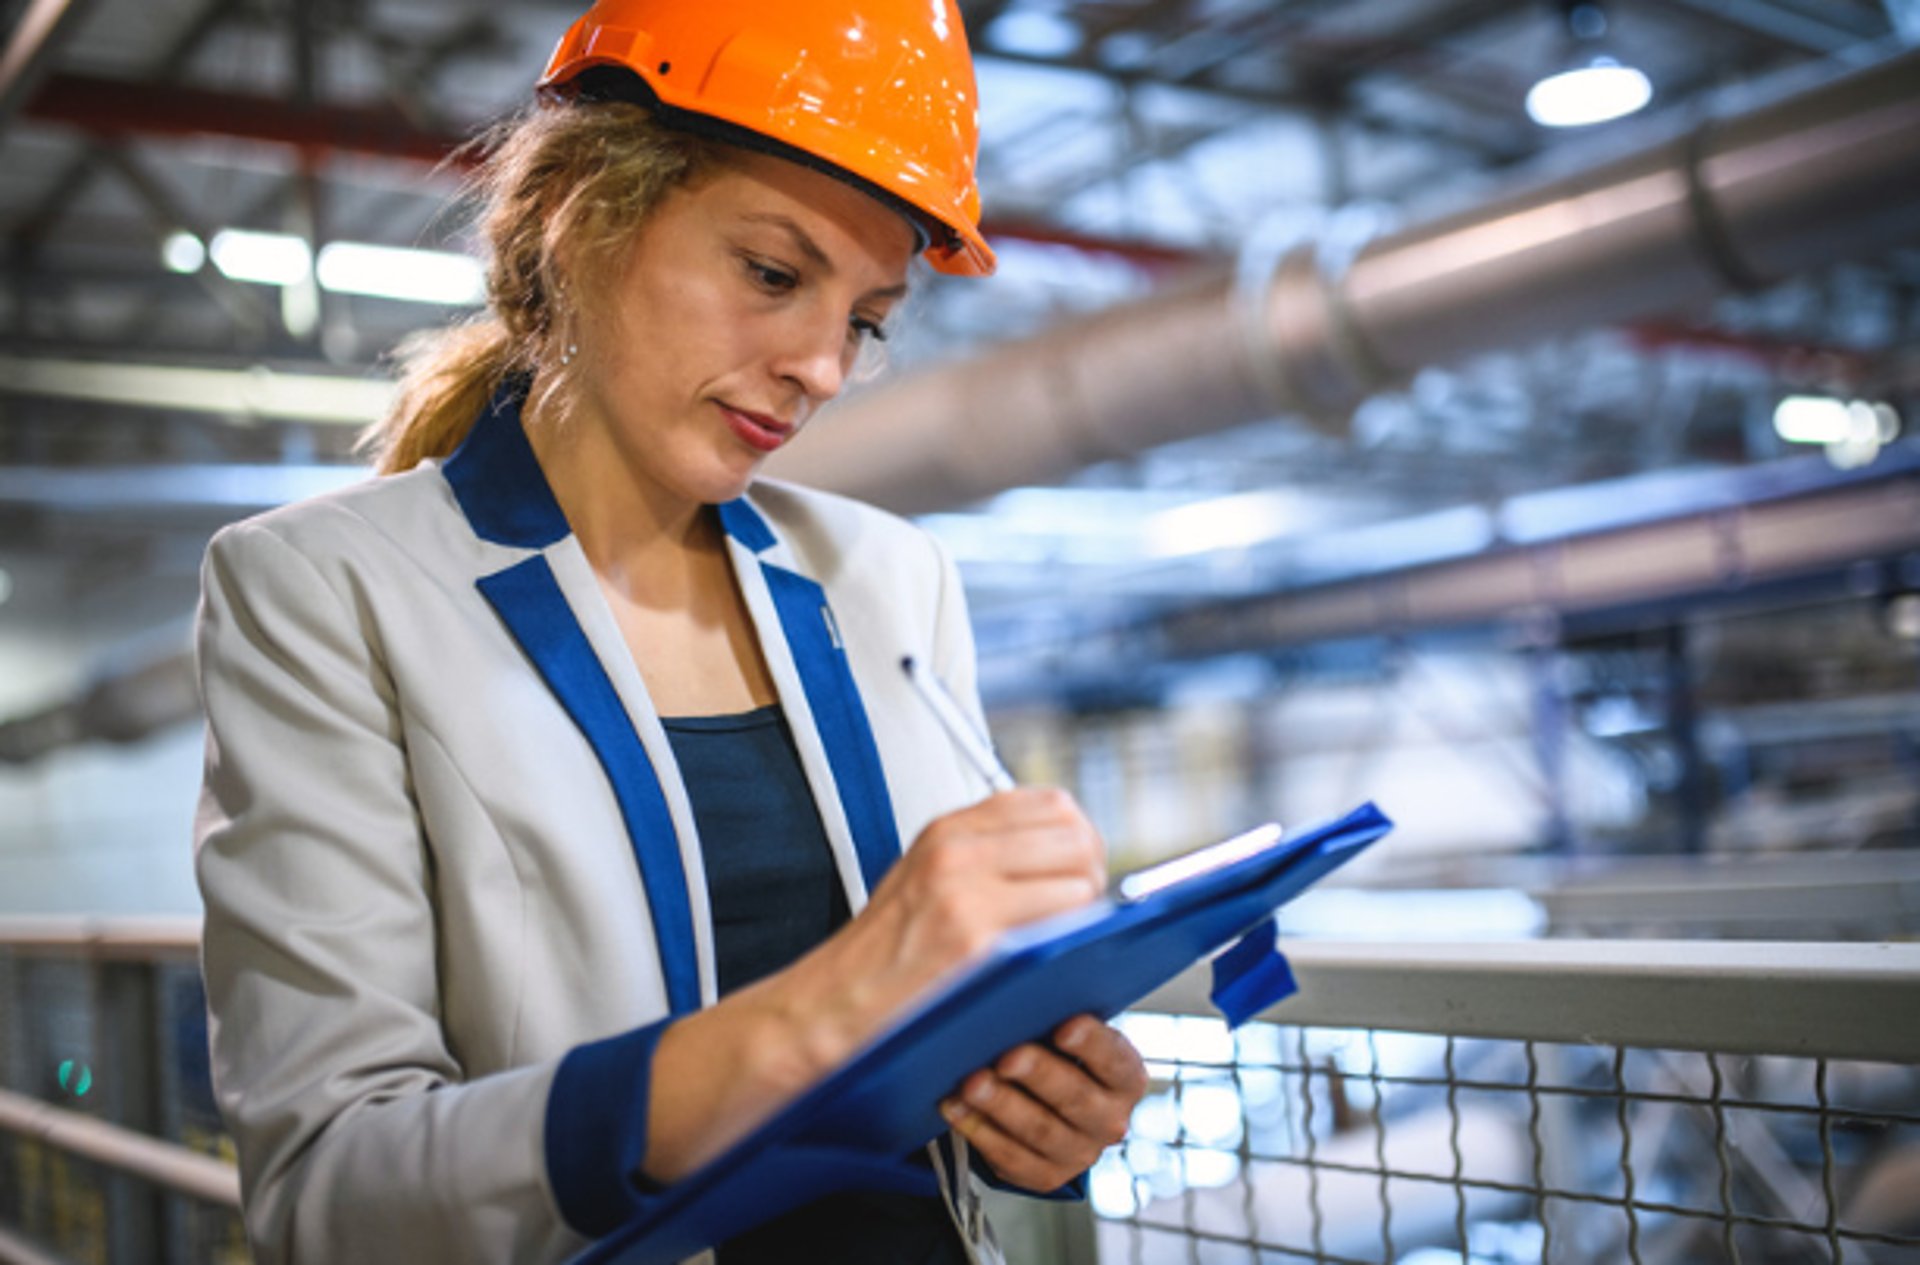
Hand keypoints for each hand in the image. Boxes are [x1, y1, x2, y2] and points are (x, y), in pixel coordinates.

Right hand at [643, 789, 1105, 1180]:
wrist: (826, 1012)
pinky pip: (1062, 927)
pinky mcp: (975, 941)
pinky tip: (1051, 967)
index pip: (1052, 804)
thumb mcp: (924, 879)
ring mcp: (966, 892)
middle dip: (1093, 874)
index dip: (1079, 841)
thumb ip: (984, 856)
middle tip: (1079, 917)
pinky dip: (1071, 946)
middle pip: (1077, 834)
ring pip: (1081, 879)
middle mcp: (956, 849)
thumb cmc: (880, 961)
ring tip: (1062, 945)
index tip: (1076, 875)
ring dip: (1087, 915)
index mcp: (947, 829)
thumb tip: (1066, 856)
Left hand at [939, 1015, 1147, 1192]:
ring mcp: (1077, 1152)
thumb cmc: (1051, 1048)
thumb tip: (1015, 955)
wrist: (1043, 1102)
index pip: (1115, 1059)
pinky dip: (978, 1130)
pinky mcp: (1042, 1174)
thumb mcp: (1061, 1021)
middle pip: (1075, 1098)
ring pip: (1040, 1132)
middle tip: (1006, 1056)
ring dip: (1002, 1106)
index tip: (1065, 1026)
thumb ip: (1052, 998)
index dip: (1092, 1043)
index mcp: (1124, 1076)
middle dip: (1038, 1075)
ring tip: (971, 1082)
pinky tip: (953, 1105)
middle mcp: (1109, 1119)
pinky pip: (1009, 1157)